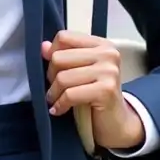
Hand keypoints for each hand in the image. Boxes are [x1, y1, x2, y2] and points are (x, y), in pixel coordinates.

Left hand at [42, 31, 144, 149]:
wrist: (116, 122)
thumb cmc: (95, 95)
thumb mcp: (80, 71)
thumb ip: (64, 56)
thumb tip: (43, 46)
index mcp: (101, 45)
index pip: (64, 37)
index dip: (52, 53)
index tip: (53, 69)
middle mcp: (107, 54)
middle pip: (59, 57)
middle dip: (51, 76)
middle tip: (55, 88)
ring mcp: (108, 71)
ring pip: (62, 77)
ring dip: (54, 93)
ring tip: (56, 100)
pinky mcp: (106, 90)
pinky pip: (70, 94)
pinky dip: (60, 104)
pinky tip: (59, 109)